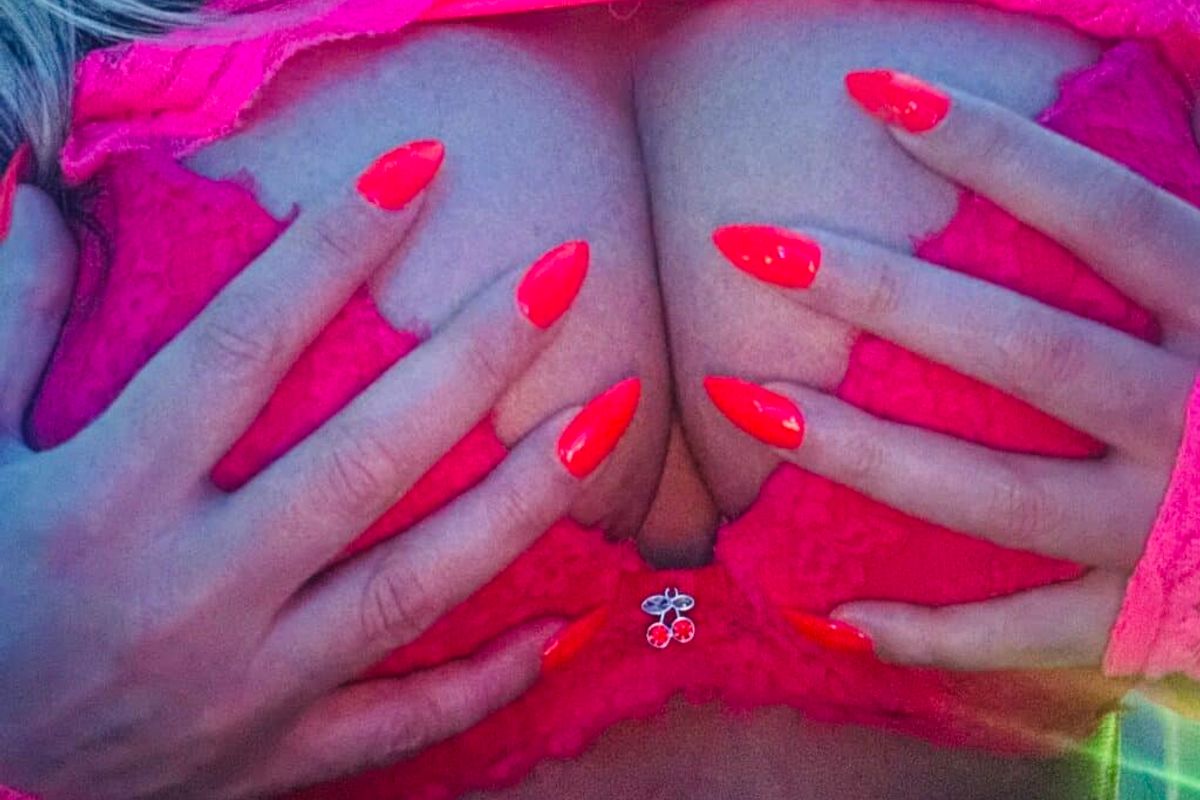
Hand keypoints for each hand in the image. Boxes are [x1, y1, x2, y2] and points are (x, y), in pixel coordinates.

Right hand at [0, 146, 626, 797]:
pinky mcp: (273, 755)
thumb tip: (39, 207)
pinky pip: (402, 723)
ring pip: (411, 586)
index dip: (330, 251)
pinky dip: (491, 680)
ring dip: (523, 500)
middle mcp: (189, 591)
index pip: (239, 350)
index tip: (418, 168)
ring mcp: (244, 683)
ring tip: (606, 414)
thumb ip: (12, 330)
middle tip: (564, 271)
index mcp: (106, 501)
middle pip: (363, 460)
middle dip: (474, 359)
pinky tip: (573, 623)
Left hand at [707, 71, 1199, 670]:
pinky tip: (824, 613)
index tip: (872, 91)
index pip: (1104, 214)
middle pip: (1021, 348)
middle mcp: (1194, 419)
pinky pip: (1023, 632)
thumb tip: (1123, 77)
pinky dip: (929, 633)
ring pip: (996, 494)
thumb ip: (1167, 228)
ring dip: (863, 451)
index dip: (995, 147)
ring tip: (742, 399)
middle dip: (881, 293)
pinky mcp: (1143, 619)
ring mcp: (1163, 532)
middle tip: (751, 244)